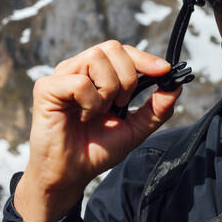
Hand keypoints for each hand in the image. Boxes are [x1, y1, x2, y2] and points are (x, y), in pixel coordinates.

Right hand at [14, 41, 180, 221]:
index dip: (144, 58)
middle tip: (121, 104)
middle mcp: (77, 69)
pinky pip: (80, 81)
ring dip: (108, 89)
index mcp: (95, 74)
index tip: (164, 70)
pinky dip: (91, 101)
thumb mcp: (133, 129)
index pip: (122, 51)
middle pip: (112, 47)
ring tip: (99, 112)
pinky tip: (83, 116)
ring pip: (96, 58)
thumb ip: (155, 109)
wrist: (70, 174)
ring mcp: (61, 76)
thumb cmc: (95, 150)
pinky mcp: (46, 88)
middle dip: (127, 76)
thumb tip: (176, 87)